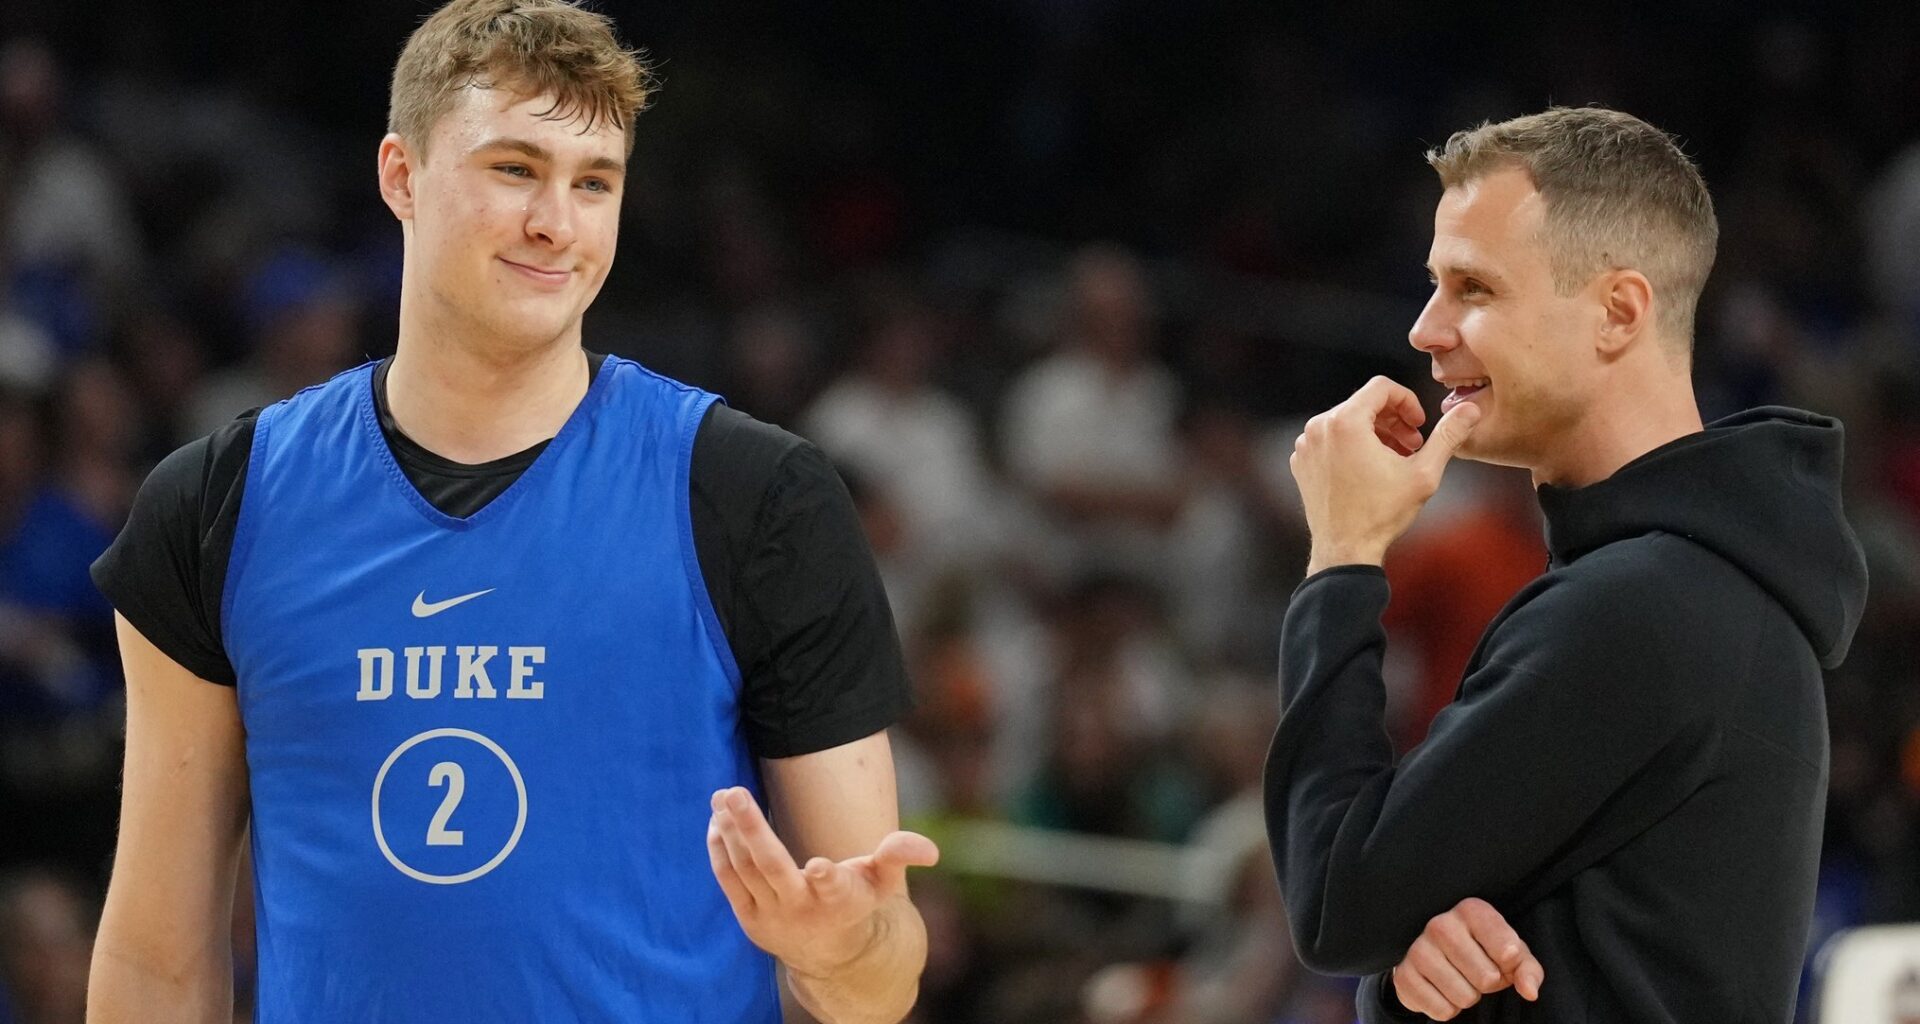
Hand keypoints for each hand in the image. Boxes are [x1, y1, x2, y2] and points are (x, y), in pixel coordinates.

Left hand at [706, 786, 939, 978]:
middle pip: (772, 867)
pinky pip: (730, 880)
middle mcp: (803, 910)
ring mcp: (772, 916)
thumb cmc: (859, 901)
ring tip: (721, 797)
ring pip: (745, 869)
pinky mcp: (749, 918)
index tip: (819, 865)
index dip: (828, 879)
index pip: (834, 889)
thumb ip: (899, 856)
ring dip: (730, 830)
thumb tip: (930, 850)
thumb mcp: (884, 881)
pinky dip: (720, 850)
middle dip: (751, 829)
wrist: (830, 955)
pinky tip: (716, 821)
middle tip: (733, 791)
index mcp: (841, 901)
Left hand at [1290, 376, 1480, 574]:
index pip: (1381, 387)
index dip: (1407, 401)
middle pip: (1363, 404)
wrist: (1345, 550)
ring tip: (1394, 458)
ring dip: (1374, 433)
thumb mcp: (1423, 473)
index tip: (1419, 424)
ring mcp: (1306, 445)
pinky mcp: (1301, 461)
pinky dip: (1352, 446)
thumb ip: (1447, 436)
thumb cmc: (1381, 514)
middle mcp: (1319, 427)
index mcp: (1345, 422)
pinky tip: (1370, 470)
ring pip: (1347, 421)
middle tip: (1412, 445)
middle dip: (1393, 420)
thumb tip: (1470, 411)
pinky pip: (1330, 439)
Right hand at [1391, 898, 1543, 1019]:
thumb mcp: (1511, 955)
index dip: (1510, 963)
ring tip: (1459, 980)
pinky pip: (1442, 1010)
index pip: (1508, 949)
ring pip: (1464, 997)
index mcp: (1470, 911)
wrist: (1435, 958)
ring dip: (1468, 997)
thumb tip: (1529, 991)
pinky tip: (1442, 990)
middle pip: (1487, 978)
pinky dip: (1448, 1008)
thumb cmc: (1482, 952)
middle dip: (1488, 983)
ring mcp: (1418, 949)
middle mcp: (1440, 924)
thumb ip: (1528, 970)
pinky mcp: (1403, 976)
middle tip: (1477, 972)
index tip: (1504, 957)